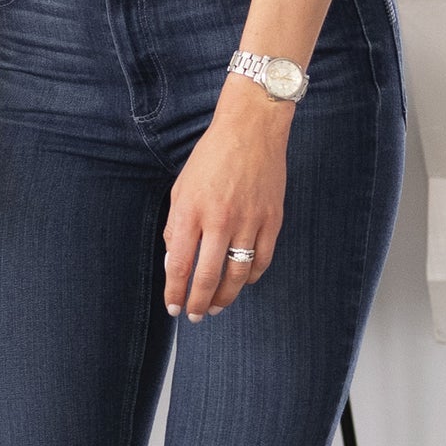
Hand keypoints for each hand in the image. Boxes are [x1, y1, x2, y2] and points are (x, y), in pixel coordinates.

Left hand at [167, 90, 292, 318]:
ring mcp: (249, 220)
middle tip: (194, 316)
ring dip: (225, 297)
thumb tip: (175, 263)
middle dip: (198, 303)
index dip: (175, 292)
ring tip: (216, 307)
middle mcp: (220, 219)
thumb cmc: (211, 158)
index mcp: (191, 211)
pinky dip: (250, 277)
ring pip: (237, 274)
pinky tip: (240, 282)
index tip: (172, 307)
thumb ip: (176, 227)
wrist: (251, 129)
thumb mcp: (181, 189)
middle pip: (208, 277)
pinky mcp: (272, 219)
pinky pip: (261, 260)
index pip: (179, 265)